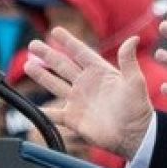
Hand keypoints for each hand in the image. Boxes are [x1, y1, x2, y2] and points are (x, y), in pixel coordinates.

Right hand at [23, 27, 154, 158]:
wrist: (134, 136)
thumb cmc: (138, 109)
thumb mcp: (135, 82)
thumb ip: (128, 61)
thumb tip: (132, 38)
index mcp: (100, 72)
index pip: (81, 53)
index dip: (68, 42)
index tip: (56, 31)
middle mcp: (86, 84)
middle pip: (63, 65)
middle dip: (48, 55)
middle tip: (33, 45)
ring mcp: (78, 101)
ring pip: (55, 84)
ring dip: (41, 75)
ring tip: (28, 65)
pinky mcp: (74, 119)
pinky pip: (54, 114)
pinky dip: (43, 112)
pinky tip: (32, 108)